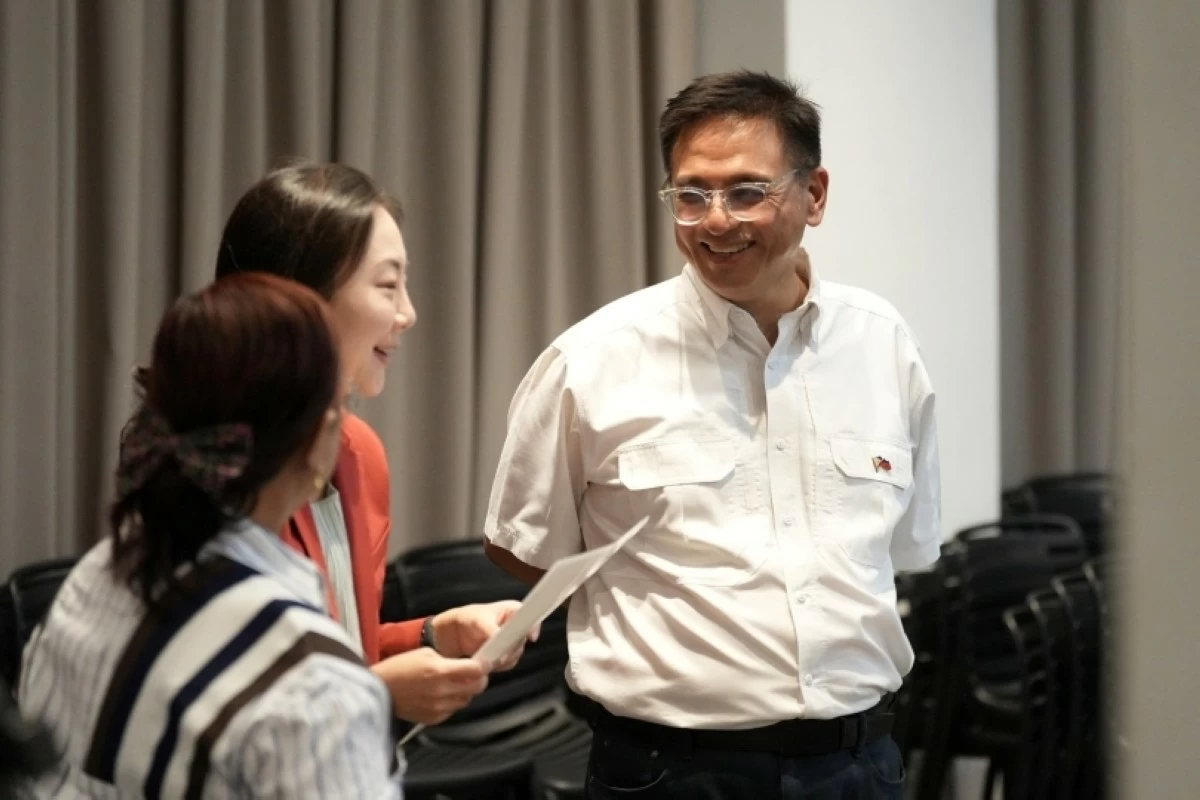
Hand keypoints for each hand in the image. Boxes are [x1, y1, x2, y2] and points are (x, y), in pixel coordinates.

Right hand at [371, 648, 488, 724]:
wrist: (378, 690)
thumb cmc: (399, 668)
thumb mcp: (425, 653)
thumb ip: (448, 660)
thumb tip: (466, 666)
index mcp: (440, 671)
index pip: (475, 670)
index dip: (482, 666)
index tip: (483, 663)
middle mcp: (442, 691)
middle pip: (476, 687)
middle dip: (478, 679)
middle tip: (474, 674)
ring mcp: (438, 707)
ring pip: (466, 700)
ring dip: (466, 692)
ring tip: (456, 684)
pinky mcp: (433, 719)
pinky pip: (453, 710)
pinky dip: (452, 703)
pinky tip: (443, 695)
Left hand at [431, 600, 537, 670]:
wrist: (453, 633)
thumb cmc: (467, 618)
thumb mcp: (478, 620)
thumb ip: (492, 632)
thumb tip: (503, 651)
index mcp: (513, 611)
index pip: (531, 617)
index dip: (533, 627)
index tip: (530, 637)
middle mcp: (516, 626)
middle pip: (523, 640)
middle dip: (512, 648)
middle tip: (498, 653)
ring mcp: (510, 642)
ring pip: (516, 654)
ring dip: (504, 659)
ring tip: (487, 657)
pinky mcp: (503, 655)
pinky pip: (507, 664)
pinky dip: (498, 665)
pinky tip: (487, 662)